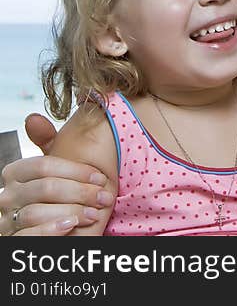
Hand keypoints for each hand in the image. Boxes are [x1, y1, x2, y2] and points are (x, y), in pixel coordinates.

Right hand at [0, 115, 109, 235]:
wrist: (47, 231)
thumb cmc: (53, 195)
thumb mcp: (51, 170)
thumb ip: (45, 144)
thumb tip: (33, 117)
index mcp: (15, 174)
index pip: (43, 166)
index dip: (76, 171)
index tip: (101, 178)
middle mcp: (6, 196)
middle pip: (45, 188)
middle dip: (80, 192)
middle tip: (105, 197)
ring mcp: (6, 220)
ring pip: (35, 212)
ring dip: (72, 212)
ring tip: (94, 214)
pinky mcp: (11, 241)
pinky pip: (27, 236)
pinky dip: (51, 230)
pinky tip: (72, 227)